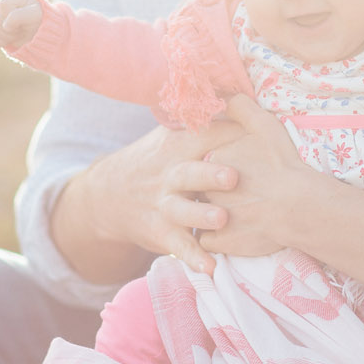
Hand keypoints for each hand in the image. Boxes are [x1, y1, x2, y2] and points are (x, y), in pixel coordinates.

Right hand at [0, 0, 44, 48]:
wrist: (46, 36)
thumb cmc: (43, 22)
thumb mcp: (35, 16)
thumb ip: (19, 16)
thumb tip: (5, 26)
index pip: (3, 4)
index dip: (12, 17)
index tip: (26, 22)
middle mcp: (8, 5)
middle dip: (12, 27)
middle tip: (24, 29)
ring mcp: (1, 17)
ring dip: (8, 35)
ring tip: (20, 33)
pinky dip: (3, 41)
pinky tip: (13, 38)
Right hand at [60, 120, 247, 277]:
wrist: (109, 194)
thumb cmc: (158, 160)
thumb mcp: (170, 135)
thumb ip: (201, 120)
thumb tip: (240, 94)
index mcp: (177, 146)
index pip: (204, 135)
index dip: (227, 132)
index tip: (253, 129)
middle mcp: (169, 174)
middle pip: (189, 172)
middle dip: (210, 174)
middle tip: (233, 176)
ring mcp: (163, 205)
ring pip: (183, 211)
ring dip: (202, 216)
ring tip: (221, 220)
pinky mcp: (160, 233)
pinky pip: (178, 247)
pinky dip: (194, 259)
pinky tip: (211, 269)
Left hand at [197, 95, 318, 258]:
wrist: (299, 205)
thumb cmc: (283, 164)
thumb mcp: (264, 125)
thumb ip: (239, 105)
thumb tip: (221, 92)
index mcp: (209, 160)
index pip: (201, 164)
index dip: (215, 170)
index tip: (233, 174)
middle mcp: (203, 188)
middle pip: (198, 189)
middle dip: (208, 193)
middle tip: (234, 196)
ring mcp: (209, 216)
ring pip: (198, 216)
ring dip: (207, 217)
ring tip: (228, 216)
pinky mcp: (219, 241)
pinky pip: (206, 241)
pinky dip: (216, 240)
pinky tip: (231, 234)